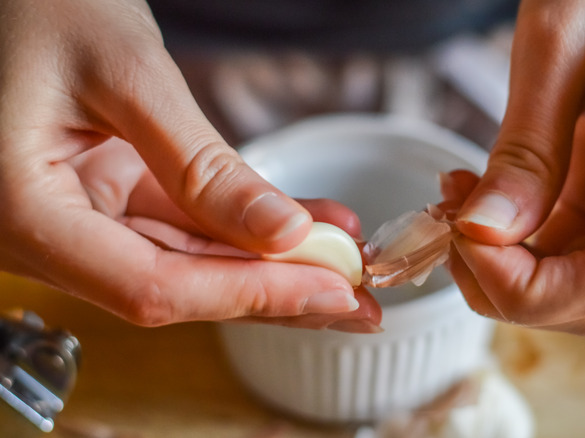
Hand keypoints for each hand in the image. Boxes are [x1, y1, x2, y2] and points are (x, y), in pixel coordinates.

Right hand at [0, 0, 378, 330]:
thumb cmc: (40, 7)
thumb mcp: (127, 76)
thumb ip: (201, 165)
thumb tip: (284, 233)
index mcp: (23, 214)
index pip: (152, 286)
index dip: (249, 294)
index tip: (331, 289)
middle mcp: (45, 234)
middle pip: (177, 286)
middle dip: (274, 292)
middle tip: (356, 299)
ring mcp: (78, 218)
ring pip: (188, 260)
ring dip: (269, 263)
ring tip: (345, 259)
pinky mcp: (105, 197)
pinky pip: (182, 223)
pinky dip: (244, 223)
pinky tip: (309, 223)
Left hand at [445, 0, 584, 336]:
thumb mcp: (558, 45)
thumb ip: (525, 151)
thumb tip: (484, 233)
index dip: (523, 287)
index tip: (461, 239)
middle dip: (513, 286)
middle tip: (452, 232)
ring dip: (517, 264)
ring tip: (461, 205)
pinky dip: (533, 239)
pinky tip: (491, 201)